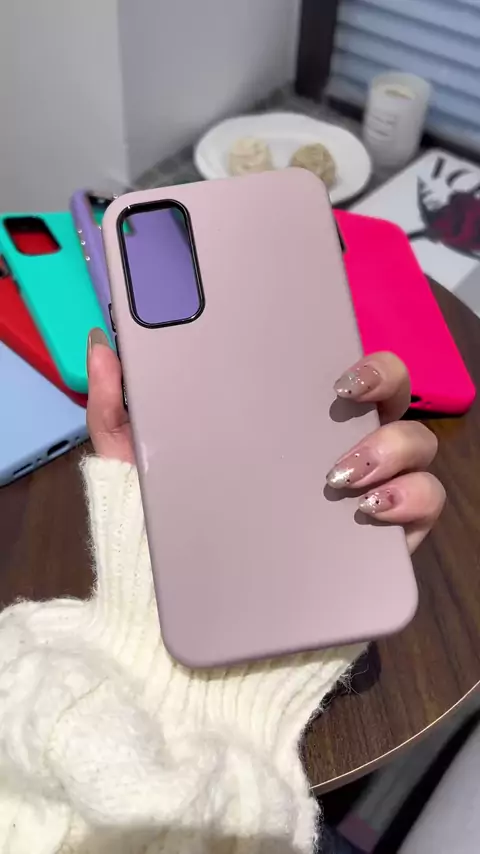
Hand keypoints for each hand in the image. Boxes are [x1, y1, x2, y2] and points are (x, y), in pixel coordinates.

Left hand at [87, 331, 444, 552]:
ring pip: (415, 450)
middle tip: (344, 392)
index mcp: (288, 424)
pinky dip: (412, 503)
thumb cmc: (166, 543)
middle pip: (388, 396)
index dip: (348, 350)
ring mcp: (361, 499)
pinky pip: (421, 514)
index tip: (331, 358)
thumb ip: (119, 409)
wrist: (179, 634)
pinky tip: (371, 510)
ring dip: (395, 446)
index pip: (333, 371)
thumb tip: (105, 344)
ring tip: (345, 470)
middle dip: (384, 380)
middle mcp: (334, 451)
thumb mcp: (135, 472)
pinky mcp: (375, 551)